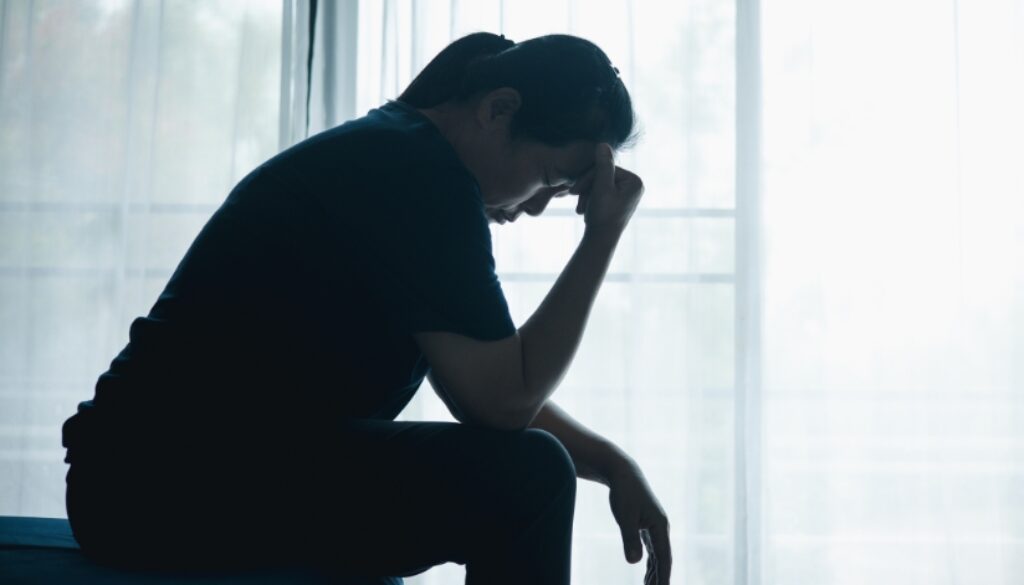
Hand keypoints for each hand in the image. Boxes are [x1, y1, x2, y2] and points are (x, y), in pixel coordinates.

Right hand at [570, 142, 643, 235]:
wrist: (600, 241)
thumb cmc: (602, 216)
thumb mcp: (601, 188)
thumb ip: (603, 166)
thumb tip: (603, 144)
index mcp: (635, 182)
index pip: (606, 168)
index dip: (589, 178)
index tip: (575, 191)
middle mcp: (634, 186)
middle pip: (604, 175)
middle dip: (588, 187)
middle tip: (573, 197)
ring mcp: (627, 194)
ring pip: (600, 184)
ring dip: (587, 194)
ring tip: (580, 209)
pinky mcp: (618, 201)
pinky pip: (601, 192)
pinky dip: (591, 200)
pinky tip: (584, 211)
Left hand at [608, 458, 671, 584]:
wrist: (623, 473)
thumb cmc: (624, 493)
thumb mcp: (624, 516)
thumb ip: (629, 539)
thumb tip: (634, 562)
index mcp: (659, 526)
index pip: (664, 558)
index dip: (663, 576)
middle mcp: (661, 528)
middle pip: (663, 560)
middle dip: (661, 578)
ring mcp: (655, 527)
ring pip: (658, 556)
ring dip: (656, 573)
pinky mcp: (647, 526)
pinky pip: (652, 550)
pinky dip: (651, 563)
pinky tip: (647, 574)